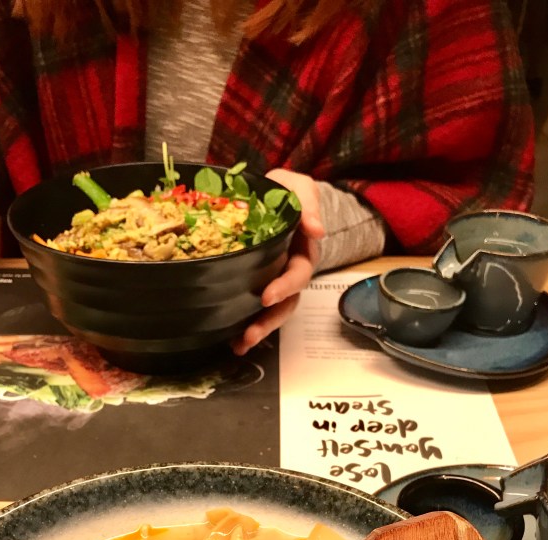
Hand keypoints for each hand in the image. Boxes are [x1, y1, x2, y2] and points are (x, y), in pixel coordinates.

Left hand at [232, 168, 324, 355]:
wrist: (267, 195)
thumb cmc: (284, 192)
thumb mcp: (298, 188)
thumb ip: (308, 204)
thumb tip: (318, 230)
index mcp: (302, 252)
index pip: (298, 275)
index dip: (285, 287)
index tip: (267, 297)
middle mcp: (289, 273)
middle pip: (286, 304)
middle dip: (269, 321)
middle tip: (251, 333)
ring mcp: (273, 281)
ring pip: (272, 313)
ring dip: (258, 330)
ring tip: (240, 345)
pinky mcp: (255, 285)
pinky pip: (252, 309)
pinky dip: (241, 326)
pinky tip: (229, 340)